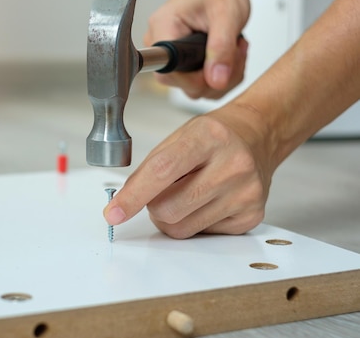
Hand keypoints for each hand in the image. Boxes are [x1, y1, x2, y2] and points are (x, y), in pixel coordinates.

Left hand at [103, 103, 274, 238]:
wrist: (257, 137)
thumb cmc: (213, 137)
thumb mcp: (179, 137)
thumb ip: (150, 168)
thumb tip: (124, 201)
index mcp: (209, 137)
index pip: (162, 171)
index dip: (133, 196)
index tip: (114, 212)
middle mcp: (233, 165)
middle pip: (169, 208)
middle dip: (152, 206)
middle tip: (162, 192)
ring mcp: (245, 193)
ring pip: (182, 228)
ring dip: (171, 217)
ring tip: (184, 194)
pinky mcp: (251, 216)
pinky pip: (202, 235)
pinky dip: (194, 221)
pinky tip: (207, 200)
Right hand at [144, 0, 250, 98]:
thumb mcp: (227, 15)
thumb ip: (222, 48)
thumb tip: (216, 81)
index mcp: (163, 27)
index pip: (169, 71)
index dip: (196, 77)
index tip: (220, 64)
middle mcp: (159, 44)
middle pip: (181, 83)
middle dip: (215, 76)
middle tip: (235, 52)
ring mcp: (169, 55)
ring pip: (192, 87)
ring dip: (222, 76)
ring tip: (234, 50)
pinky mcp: (179, 63)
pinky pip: (197, 84)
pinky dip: (219, 77)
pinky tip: (227, 57)